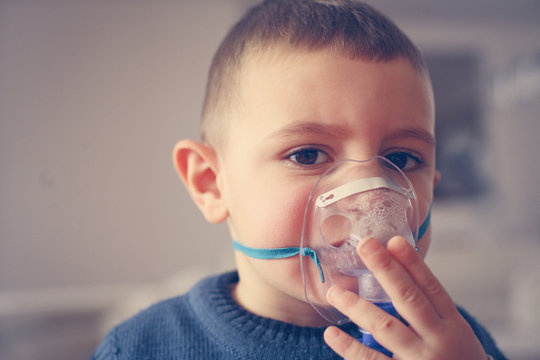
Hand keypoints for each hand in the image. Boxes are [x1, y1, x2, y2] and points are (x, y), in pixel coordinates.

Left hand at [323, 236, 486, 359]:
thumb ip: (427, 312)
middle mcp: (439, 340)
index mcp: (452, 325)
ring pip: (385, 327)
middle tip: (365, 245)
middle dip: (387, 269)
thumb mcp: (453, 335)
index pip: (431, 288)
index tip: (393, 240)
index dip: (412, 263)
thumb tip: (393, 274)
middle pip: (410, 299)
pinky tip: (332, 334)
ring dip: (357, 306)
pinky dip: (350, 347)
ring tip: (334, 292)